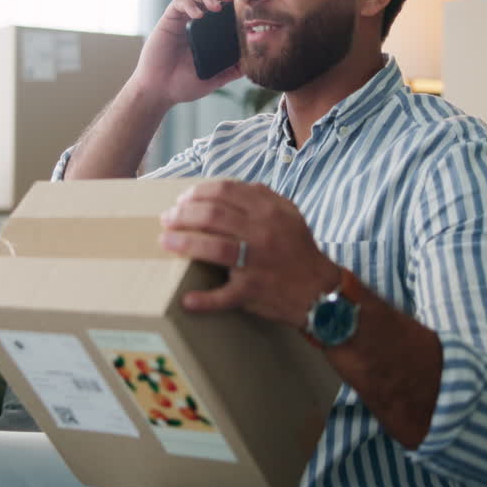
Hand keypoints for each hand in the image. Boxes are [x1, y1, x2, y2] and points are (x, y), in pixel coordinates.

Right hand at [129, 0, 242, 107]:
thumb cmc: (183, 85)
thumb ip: (232, 71)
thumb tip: (252, 64)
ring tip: (215, 6)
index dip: (232, 2)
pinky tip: (197, 15)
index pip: (221, 8)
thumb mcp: (215, 79)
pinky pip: (178, 3)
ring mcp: (180, 20)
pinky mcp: (167, 21)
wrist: (160, 91)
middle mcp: (194, 23)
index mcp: (207, 33)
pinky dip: (189, 5)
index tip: (243, 5)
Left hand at [158, 180, 341, 328]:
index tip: (182, 199)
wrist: (320, 290)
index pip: (225, 191)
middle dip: (183, 215)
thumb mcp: (289, 214)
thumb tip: (229, 187)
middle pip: (212, 216)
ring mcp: (257, 263)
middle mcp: (263, 234)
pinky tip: (187, 300)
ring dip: (183, 244)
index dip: (198, 193)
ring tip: (166, 241)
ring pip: (213, 249)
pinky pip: (224, 296)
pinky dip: (204, 299)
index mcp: (269, 211)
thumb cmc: (298, 250)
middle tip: (167, 219)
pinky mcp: (253, 291)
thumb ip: (262, 196)